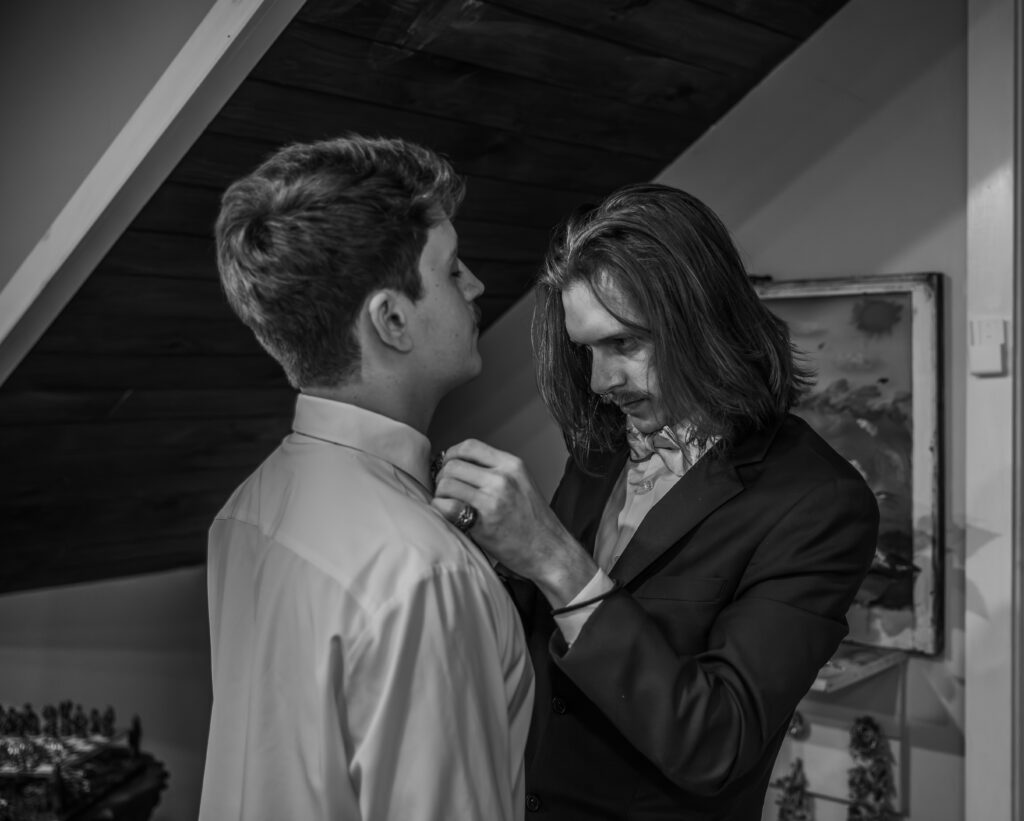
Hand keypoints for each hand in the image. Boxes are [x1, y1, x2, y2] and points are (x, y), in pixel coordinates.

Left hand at [432, 439, 597, 607]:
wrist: (550, 551)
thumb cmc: (534, 522)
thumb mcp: (522, 484)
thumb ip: (496, 472)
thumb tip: (460, 465)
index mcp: (512, 465)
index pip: (470, 446)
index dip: (452, 454)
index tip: (448, 465)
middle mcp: (502, 478)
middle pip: (453, 464)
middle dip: (442, 476)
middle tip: (445, 489)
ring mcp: (492, 499)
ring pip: (446, 484)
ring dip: (441, 494)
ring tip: (448, 504)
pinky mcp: (482, 522)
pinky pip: (446, 506)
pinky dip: (440, 509)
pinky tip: (449, 515)